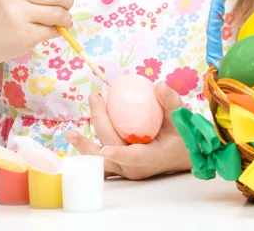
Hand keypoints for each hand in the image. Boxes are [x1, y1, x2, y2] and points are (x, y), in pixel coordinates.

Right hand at [0, 0, 73, 66]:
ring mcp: (17, 14)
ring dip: (65, 17)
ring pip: (58, 13)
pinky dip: (57, 31)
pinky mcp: (23, 35)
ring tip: (61, 19)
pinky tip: (49, 29)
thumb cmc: (0, 8)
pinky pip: (52, 30)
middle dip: (67, 0)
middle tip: (64, 5)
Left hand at [65, 81, 192, 179]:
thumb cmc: (182, 136)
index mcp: (150, 158)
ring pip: (101, 161)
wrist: (181, 155)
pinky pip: (101, 160)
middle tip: (96, 98)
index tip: (105, 150)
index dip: (120, 153)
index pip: (133, 156)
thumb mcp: (181, 119)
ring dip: (85, 147)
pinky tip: (76, 139)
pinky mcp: (119, 165)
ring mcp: (125, 168)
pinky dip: (88, 150)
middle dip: (100, 123)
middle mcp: (134, 167)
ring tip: (70, 134)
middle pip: (111, 148)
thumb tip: (160, 85)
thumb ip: (171, 102)